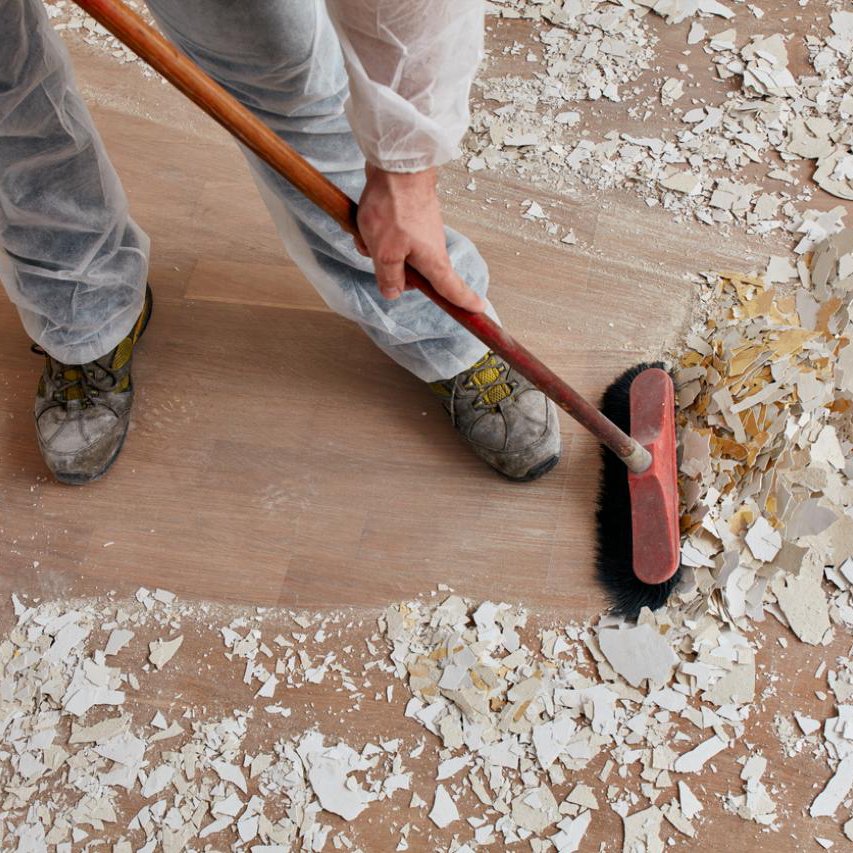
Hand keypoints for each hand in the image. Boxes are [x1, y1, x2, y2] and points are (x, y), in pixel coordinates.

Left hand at [355, 164, 485, 312]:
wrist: (396, 164)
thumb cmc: (394, 208)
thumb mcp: (385, 252)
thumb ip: (389, 278)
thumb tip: (394, 293)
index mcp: (433, 260)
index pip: (452, 288)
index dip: (464, 302)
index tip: (477, 310)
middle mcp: (432, 247)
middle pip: (415, 274)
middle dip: (392, 271)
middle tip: (376, 257)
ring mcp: (421, 231)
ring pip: (397, 253)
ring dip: (378, 248)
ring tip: (367, 234)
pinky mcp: (410, 218)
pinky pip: (392, 236)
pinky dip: (377, 233)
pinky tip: (365, 222)